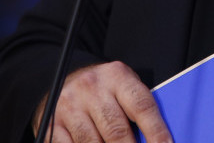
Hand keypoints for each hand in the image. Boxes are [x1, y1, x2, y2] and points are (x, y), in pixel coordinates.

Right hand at [32, 61, 171, 142]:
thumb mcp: (123, 88)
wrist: (65, 78)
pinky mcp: (53, 123)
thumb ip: (138, 110)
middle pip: (117, 131)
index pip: (142, 106)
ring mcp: (70, 105)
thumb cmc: (104, 89)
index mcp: (117, 76)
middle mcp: (92, 87)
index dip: (157, 132)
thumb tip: (160, 139)